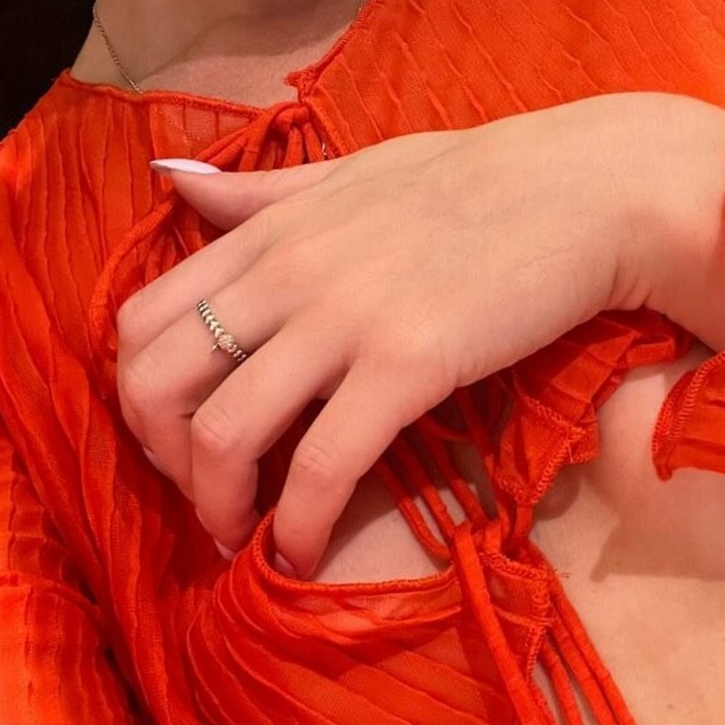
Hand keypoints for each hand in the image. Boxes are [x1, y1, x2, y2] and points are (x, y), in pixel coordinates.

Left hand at [116, 92, 724, 576]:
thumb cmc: (479, 180)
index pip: (139, 320)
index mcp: (268, 231)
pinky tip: (305, 554)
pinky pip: (321, 466)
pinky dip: (298, 527)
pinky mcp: (406, 364)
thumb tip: (178, 184)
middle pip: (157, 383)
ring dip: (218, 509)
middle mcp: (285, 273)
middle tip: (207, 500)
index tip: (178, 443)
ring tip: (247, 542)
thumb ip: (261, 192)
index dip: (137, 400)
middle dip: (162, 463)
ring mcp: (342, 319)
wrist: (587, 189)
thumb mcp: (353, 170)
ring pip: (222, 434)